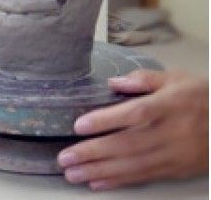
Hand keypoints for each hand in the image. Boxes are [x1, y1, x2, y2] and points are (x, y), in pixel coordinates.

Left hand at [58, 70, 207, 190]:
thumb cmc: (200, 97)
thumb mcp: (175, 79)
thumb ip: (144, 79)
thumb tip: (113, 81)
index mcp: (167, 106)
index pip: (133, 114)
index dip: (106, 120)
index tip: (78, 125)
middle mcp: (169, 133)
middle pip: (127, 144)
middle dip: (92, 153)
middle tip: (64, 158)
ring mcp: (173, 155)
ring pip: (132, 166)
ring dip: (99, 171)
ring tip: (73, 174)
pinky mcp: (176, 170)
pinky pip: (144, 177)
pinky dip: (119, 181)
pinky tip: (97, 183)